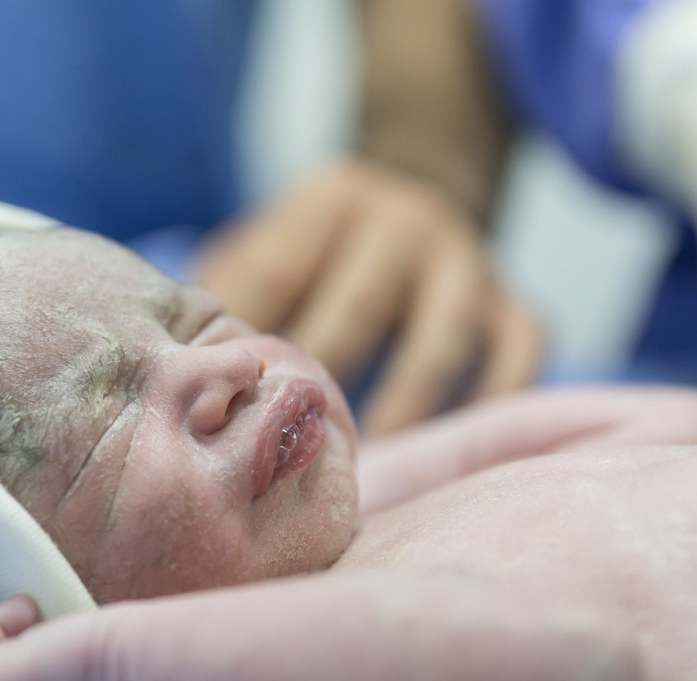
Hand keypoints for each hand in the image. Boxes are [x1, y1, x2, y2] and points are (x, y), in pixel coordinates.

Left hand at [197, 158, 541, 436]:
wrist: (418, 200)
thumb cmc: (315, 255)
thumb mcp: (267, 248)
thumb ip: (230, 295)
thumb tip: (175, 371)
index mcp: (330, 199)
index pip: (280, 269)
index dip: (251, 341)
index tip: (223, 404)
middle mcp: (405, 218)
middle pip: (359, 306)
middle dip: (321, 380)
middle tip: (285, 450)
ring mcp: (467, 259)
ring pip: (442, 335)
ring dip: (402, 405)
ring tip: (367, 466)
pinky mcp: (514, 301)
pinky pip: (521, 352)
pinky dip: (494, 401)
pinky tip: (451, 454)